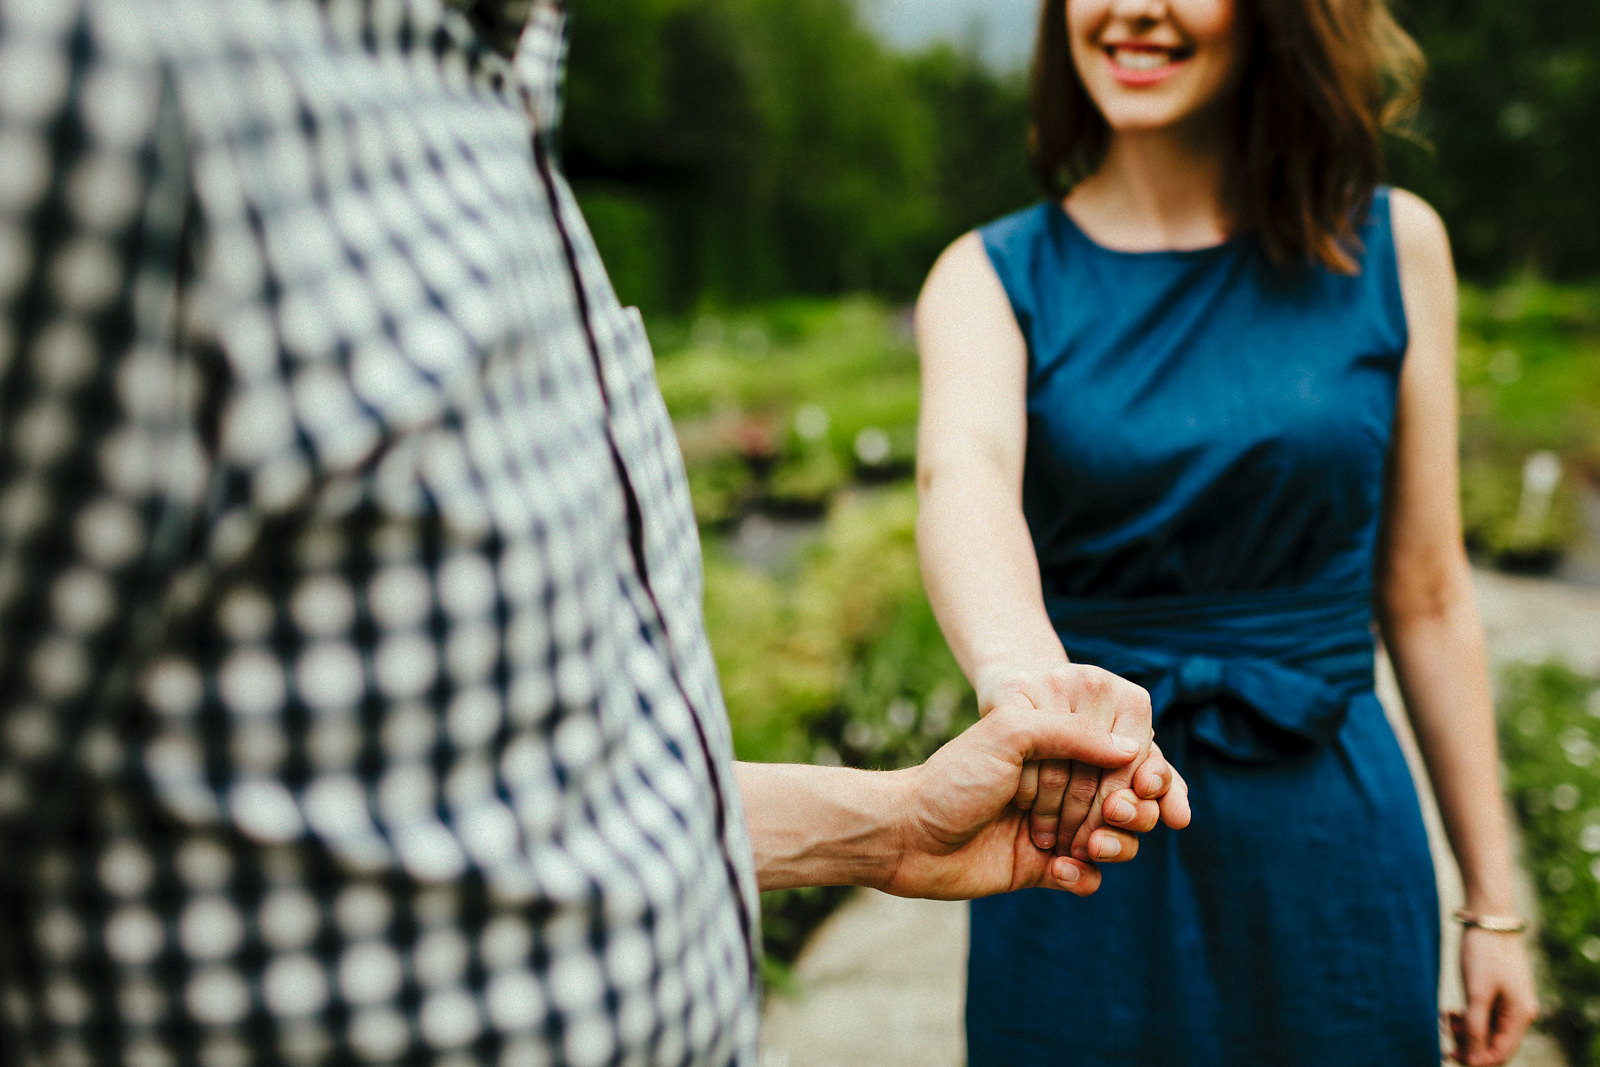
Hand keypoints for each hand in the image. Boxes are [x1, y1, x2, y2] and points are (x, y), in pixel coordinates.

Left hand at [878, 698, 1183, 900]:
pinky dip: (1083, 875)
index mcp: (1054, 749)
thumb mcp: (1008, 734)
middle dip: (1132, 811)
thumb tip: (1130, 746)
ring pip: (1113, 841)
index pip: (1118, 758)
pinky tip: (1058, 868)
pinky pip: (1085, 877)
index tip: (1148, 784)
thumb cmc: (952, 778)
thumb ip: (1068, 733)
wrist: (904, 835)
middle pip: (1124, 802)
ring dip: (1116, 845)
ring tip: (1090, 845)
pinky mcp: (1040, 869)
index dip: (1142, 771)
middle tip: (1119, 814)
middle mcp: (1057, 787)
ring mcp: (1052, 828)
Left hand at [1444, 928, 1537, 1064]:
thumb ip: (1475, 1027)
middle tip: (1444, 1033)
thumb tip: (1473, 1059)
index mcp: (1520, 1016)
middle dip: (1468, 1044)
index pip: (1501, 1053)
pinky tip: (1450, 1012)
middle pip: (1494, 1043)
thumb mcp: (1477, 993)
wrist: (1488, 919)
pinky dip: (1467, 1016)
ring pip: (1486, 1029)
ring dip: (1465, 1030)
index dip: (1476, 1059)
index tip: (1450, 1055)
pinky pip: (1483, 1014)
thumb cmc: (1484, 954)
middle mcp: (1519, 1012)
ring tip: (1445, 1018)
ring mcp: (1509, 1001)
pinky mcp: (1497, 991)